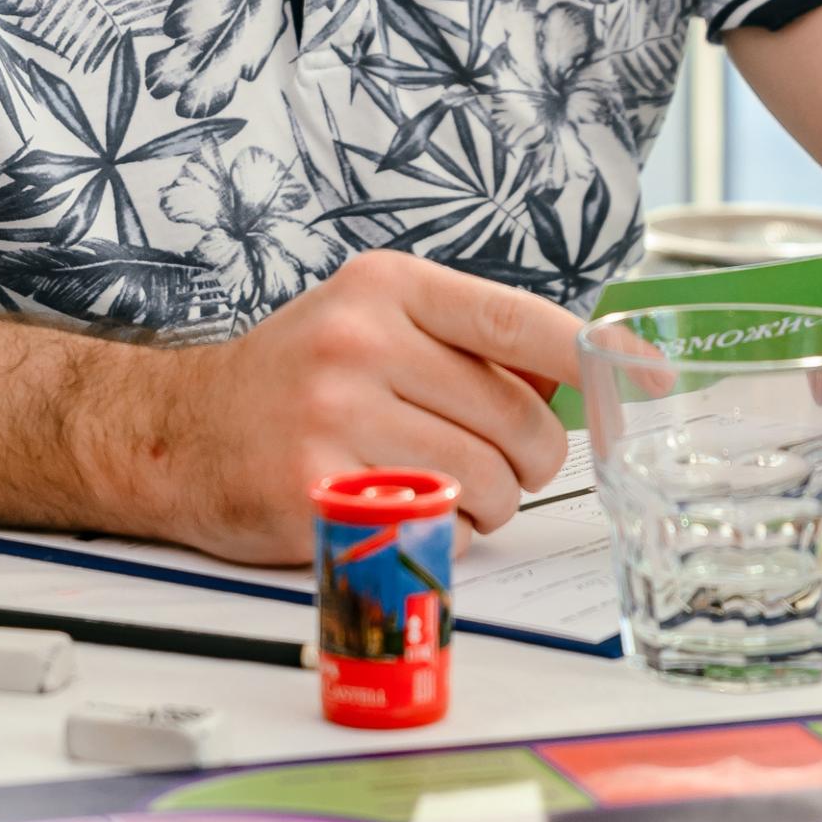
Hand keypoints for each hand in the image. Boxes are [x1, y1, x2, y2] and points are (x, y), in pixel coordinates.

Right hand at [118, 249, 579, 563]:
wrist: (174, 431)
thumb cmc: (290, 378)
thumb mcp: (372, 322)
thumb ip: (466, 342)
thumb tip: (575, 375)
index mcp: (386, 286)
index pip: (520, 321)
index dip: (597, 356)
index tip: (647, 377)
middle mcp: (362, 341)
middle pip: (520, 420)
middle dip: (529, 460)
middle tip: (497, 466)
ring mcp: (336, 416)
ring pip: (491, 482)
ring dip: (490, 504)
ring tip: (441, 489)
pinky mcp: (319, 491)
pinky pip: (439, 528)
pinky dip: (444, 534)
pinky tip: (404, 511)